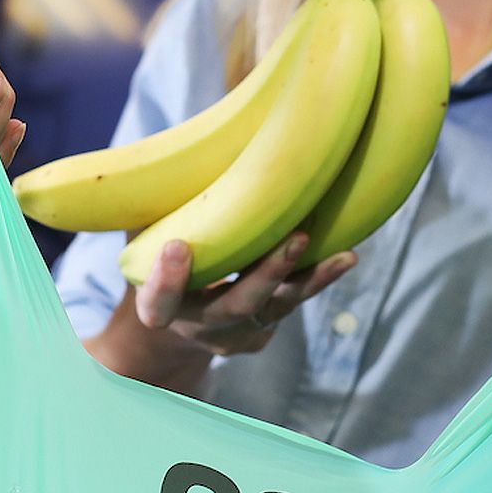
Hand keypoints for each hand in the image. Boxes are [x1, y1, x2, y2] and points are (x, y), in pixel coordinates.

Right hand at [134, 233, 356, 356]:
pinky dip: (319, 277)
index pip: (158, 305)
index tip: (177, 246)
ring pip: (276, 307)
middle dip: (265, 276)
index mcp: (162, 308)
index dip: (166, 282)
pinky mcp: (268, 323)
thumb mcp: (146, 237)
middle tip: (292, 240)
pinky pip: (295, 301)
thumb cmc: (162, 253)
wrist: (184, 308)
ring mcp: (239, 330)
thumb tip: (162, 162)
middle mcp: (202, 325)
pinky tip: (345, 257)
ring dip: (308, 279)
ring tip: (342, 256)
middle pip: (234, 307)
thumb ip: (152, 214)